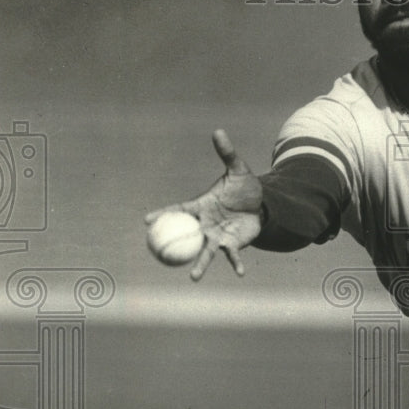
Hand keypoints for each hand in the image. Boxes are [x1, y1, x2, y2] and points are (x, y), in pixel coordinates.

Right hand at [145, 129, 262, 279]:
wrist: (262, 203)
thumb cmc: (243, 186)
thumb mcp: (237, 169)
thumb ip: (227, 153)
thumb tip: (218, 131)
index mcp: (202, 206)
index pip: (179, 210)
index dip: (162, 214)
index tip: (146, 221)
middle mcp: (206, 224)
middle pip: (186, 237)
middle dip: (173, 246)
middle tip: (158, 254)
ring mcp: (218, 236)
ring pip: (205, 252)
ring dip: (200, 265)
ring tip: (193, 277)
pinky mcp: (233, 244)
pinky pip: (232, 256)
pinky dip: (236, 264)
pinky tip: (241, 273)